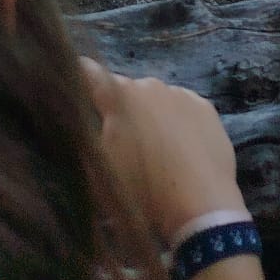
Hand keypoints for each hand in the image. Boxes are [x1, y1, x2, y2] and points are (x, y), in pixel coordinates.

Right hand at [82, 60, 246, 247]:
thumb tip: (78, 119)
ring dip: (149, 117)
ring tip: (155, 152)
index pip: (87, 72)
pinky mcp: (207, 108)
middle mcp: (149, 84)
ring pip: (156, 100)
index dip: (77, 81)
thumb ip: (83, 137)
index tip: (73, 95)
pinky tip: (181, 151)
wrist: (199, 207)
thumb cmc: (139, 191)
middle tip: (119, 144)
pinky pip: (182, 109)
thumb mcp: (96, 170)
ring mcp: (181, 94)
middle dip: (118, 111)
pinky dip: (177, 123)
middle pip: (125, 91)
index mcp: (118, 95)